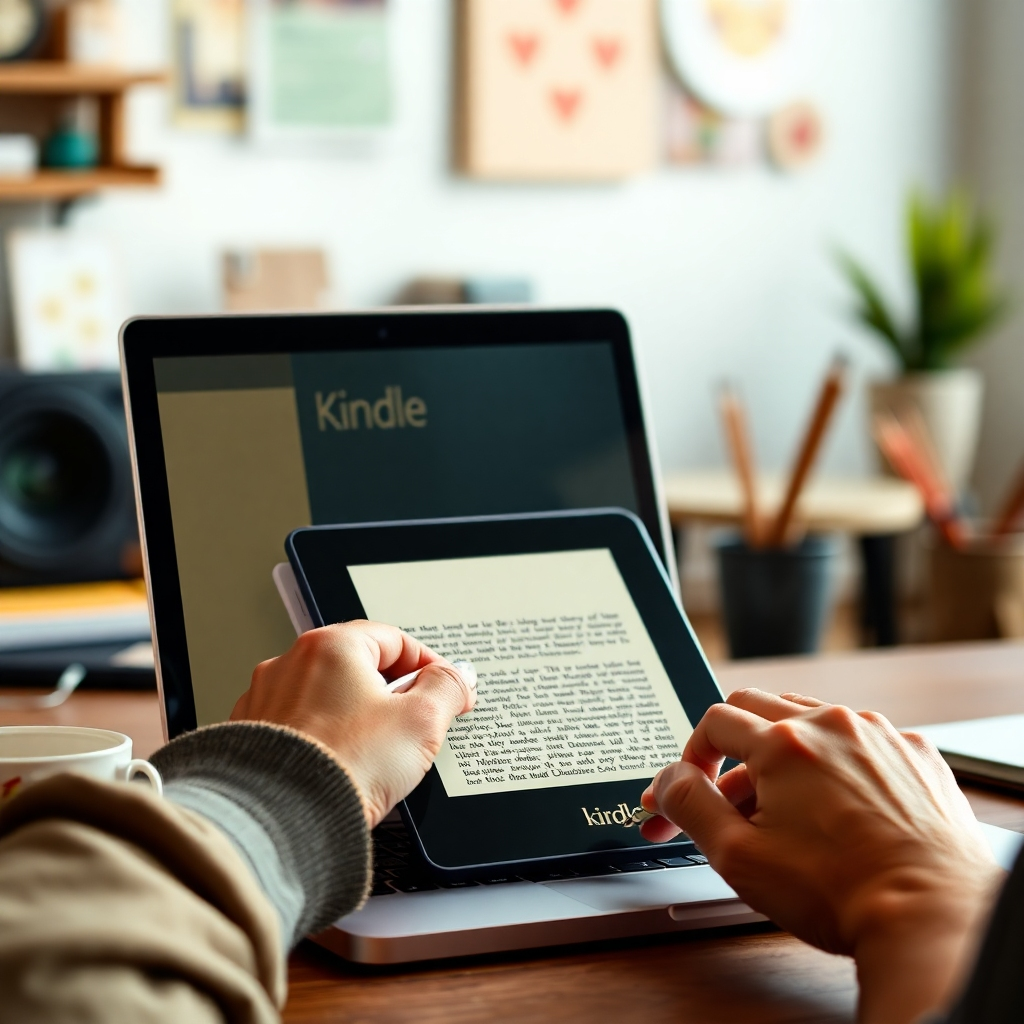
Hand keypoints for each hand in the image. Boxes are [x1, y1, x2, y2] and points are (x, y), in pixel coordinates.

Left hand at [231, 621, 474, 827]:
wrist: (285, 821)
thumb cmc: (346, 766)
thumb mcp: (421, 722)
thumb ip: (447, 689)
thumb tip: (458, 677)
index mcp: (331, 646)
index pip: (395, 640)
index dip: (429, 666)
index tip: (444, 691)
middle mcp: (290, 663)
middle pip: (360, 666)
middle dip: (393, 693)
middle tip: (415, 724)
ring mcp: (266, 698)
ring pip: (328, 696)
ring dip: (357, 716)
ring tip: (377, 752)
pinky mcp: (252, 735)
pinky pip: (301, 725)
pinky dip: (324, 737)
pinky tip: (342, 763)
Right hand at [640, 689, 1002, 1023]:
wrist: (931, 916)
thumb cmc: (842, 893)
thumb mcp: (738, 857)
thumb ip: (690, 806)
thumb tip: (668, 780)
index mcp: (783, 743)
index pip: (714, 721)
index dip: (691, 755)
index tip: (689, 787)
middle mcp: (830, 724)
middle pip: (757, 707)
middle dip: (730, 747)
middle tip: (725, 793)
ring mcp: (877, 734)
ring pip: (809, 717)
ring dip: (781, 750)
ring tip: (780, 805)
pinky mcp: (913, 752)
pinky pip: (859, 738)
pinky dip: (836, 760)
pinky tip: (836, 804)